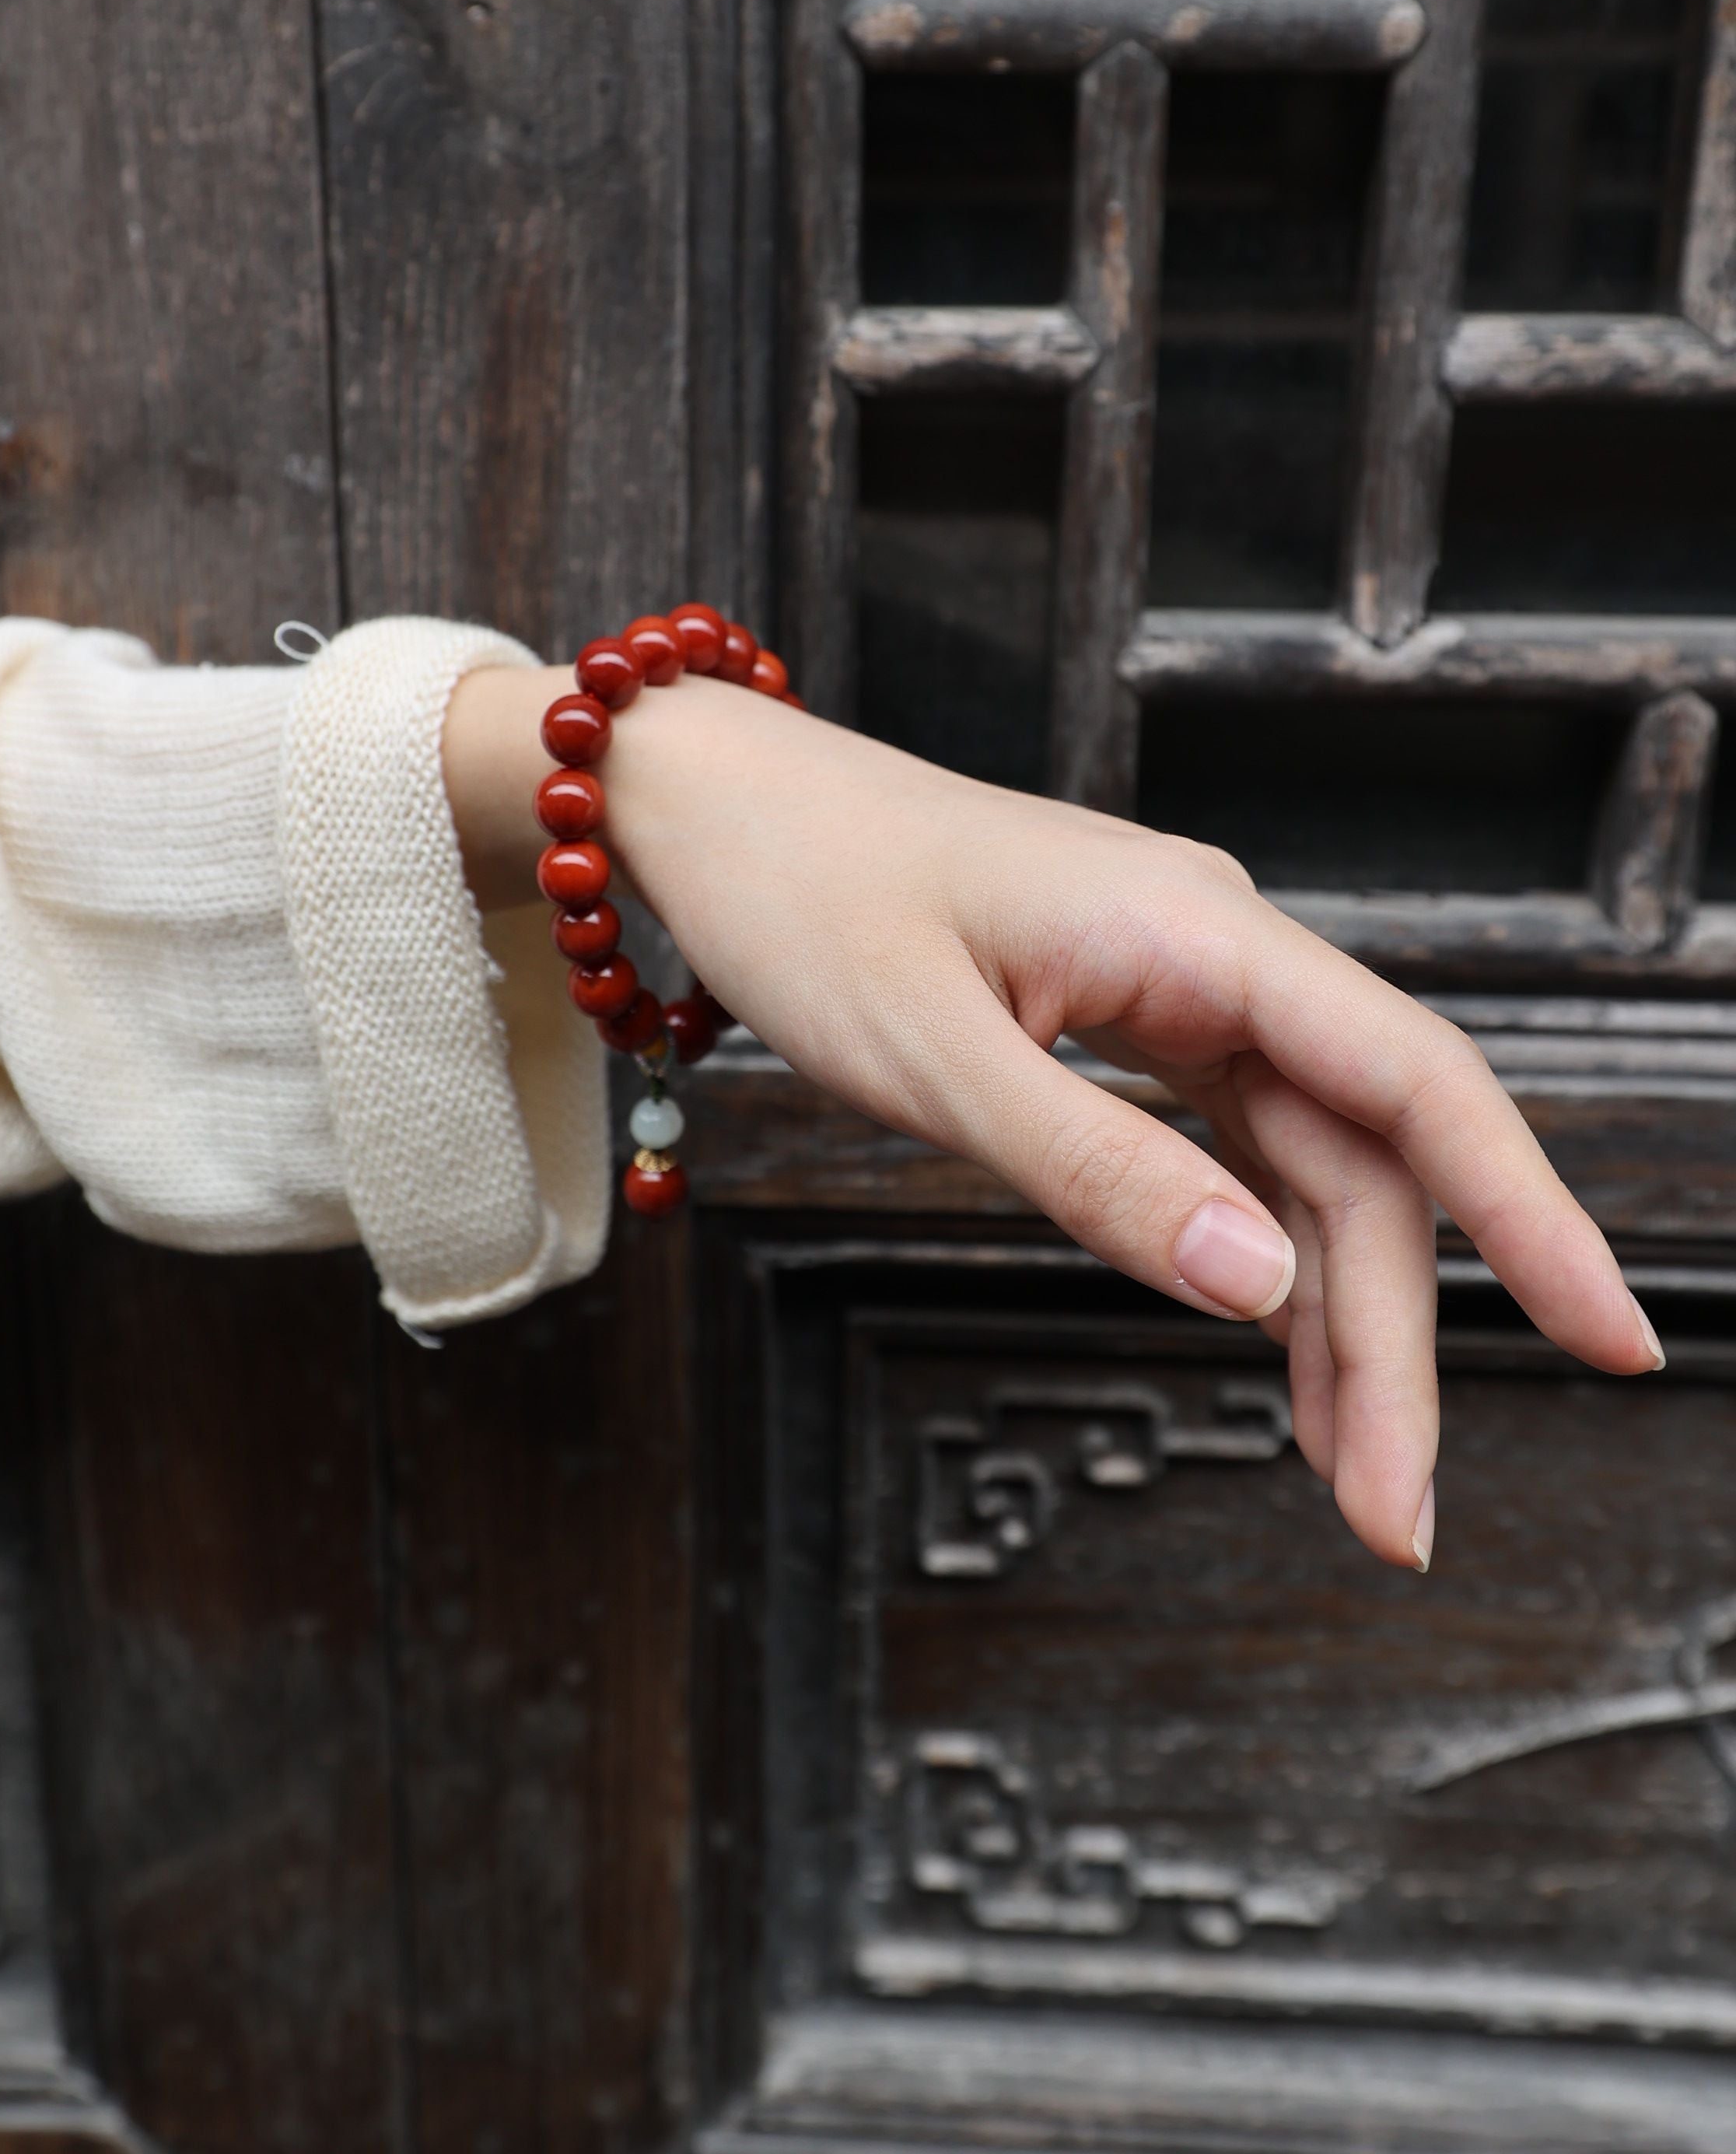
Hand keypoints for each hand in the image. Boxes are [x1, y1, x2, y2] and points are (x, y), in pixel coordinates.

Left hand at [444, 665, 1661, 1572]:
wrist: (709, 807)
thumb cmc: (802, 898)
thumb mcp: (931, 1052)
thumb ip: (1097, 1167)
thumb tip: (1261, 1291)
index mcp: (1199, 933)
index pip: (1417, 1083)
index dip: (1531, 1216)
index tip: (1615, 1339)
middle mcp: (1217, 955)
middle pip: (1366, 1161)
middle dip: (1394, 1340)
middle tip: (1395, 1518)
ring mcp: (1179, 989)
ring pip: (1309, 1170)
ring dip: (1335, 1322)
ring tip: (1352, 1481)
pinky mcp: (1131, 1024)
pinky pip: (1236, 1154)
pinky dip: (1260, 1264)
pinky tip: (1276, 1361)